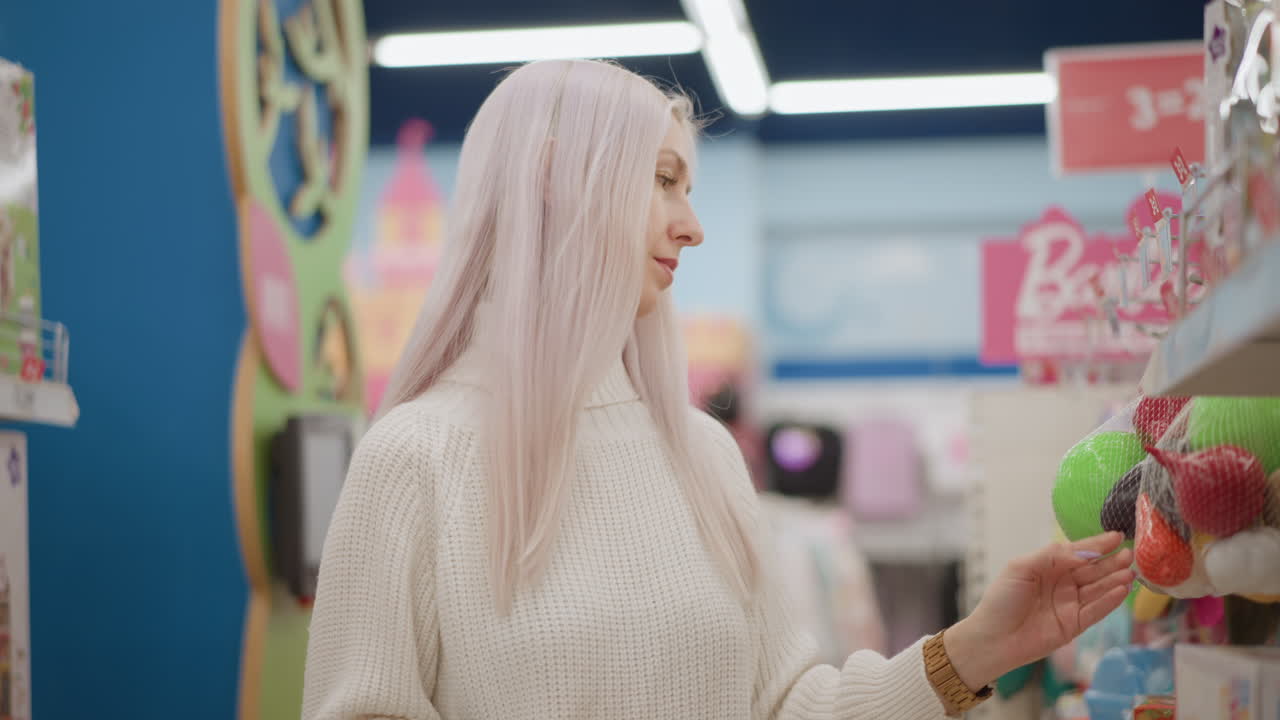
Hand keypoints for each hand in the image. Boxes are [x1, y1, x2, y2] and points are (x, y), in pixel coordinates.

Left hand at [943, 532, 1134, 690]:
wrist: (994, 638)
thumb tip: (1080, 550)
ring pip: (1098, 589)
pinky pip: (1096, 610)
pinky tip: (1123, 590)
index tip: (1117, 536)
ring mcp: (1070, 604)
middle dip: (1111, 561)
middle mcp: (1062, 583)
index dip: (1096, 544)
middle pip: (1092, 570)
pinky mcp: (1075, 624)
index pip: (1077, 552)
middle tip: (1130, 554)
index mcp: (1047, 566)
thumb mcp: (1020, 568)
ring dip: (1115, 580)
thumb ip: (1050, 555)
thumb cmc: (1001, 600)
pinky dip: (1110, 600)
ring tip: (1130, 571)